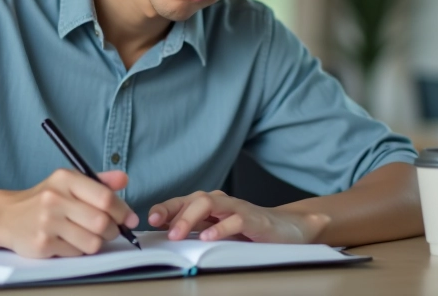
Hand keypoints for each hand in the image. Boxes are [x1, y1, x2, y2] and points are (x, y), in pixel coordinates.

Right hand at [0, 169, 138, 257]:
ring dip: (97, 242)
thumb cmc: (44, 199)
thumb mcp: (68, 182)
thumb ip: (98, 182)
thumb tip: (124, 179)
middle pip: (101, 222)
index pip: (104, 197)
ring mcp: (47, 222)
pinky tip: (70, 241)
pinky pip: (76, 253)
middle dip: (113, 230)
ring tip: (89, 236)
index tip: (130, 219)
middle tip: (111, 230)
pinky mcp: (42, 244)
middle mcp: (55, 198)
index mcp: (65, 178)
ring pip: (92, 242)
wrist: (6, 216)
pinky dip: (79, 250)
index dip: (123, 211)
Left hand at [148, 190, 327, 243]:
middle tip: (161, 232)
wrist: (288, 228)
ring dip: (190, 218)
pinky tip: (209, 238)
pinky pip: (235, 220)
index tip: (149, 221)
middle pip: (192, 200)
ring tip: (177, 235)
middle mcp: (221, 202)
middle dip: (173, 214)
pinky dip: (220, 228)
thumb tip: (165, 237)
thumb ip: (196, 231)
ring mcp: (238, 209)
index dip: (164, 208)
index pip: (182, 202)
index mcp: (210, 205)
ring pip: (209, 203)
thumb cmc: (249, 230)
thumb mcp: (218, 231)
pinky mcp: (254, 219)